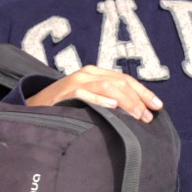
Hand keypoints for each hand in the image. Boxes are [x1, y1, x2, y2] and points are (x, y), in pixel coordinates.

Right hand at [25, 65, 162, 122]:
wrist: (32, 107)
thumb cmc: (65, 106)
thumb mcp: (89, 99)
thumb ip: (109, 101)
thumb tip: (137, 114)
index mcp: (96, 73)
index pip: (125, 79)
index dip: (144, 92)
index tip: (158, 106)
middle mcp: (87, 74)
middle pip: (120, 82)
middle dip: (137, 99)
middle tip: (147, 117)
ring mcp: (75, 82)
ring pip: (107, 86)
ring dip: (125, 101)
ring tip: (136, 115)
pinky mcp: (64, 94)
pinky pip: (84, 94)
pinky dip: (99, 100)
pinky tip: (112, 107)